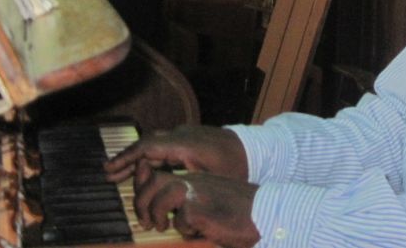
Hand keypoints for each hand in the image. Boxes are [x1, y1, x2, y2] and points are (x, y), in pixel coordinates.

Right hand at [105, 125, 248, 183]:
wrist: (256, 150)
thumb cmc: (236, 168)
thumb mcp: (210, 178)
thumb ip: (181, 178)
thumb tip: (156, 184)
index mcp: (184, 143)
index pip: (147, 146)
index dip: (126, 158)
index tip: (109, 170)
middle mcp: (181, 135)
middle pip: (147, 144)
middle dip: (127, 159)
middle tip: (109, 175)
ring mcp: (186, 134)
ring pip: (154, 144)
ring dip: (138, 158)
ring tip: (120, 174)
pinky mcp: (190, 139)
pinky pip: (164, 145)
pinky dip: (151, 157)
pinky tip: (145, 170)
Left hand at [135, 171, 259, 247]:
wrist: (265, 211)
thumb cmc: (239, 210)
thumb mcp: (211, 201)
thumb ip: (191, 202)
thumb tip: (171, 216)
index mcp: (195, 177)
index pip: (160, 172)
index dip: (143, 184)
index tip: (141, 203)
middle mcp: (194, 181)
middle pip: (153, 181)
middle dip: (141, 202)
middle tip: (145, 222)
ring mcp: (197, 193)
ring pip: (162, 197)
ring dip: (156, 214)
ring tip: (162, 226)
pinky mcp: (201, 209)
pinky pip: (181, 221)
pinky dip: (185, 231)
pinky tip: (200, 232)